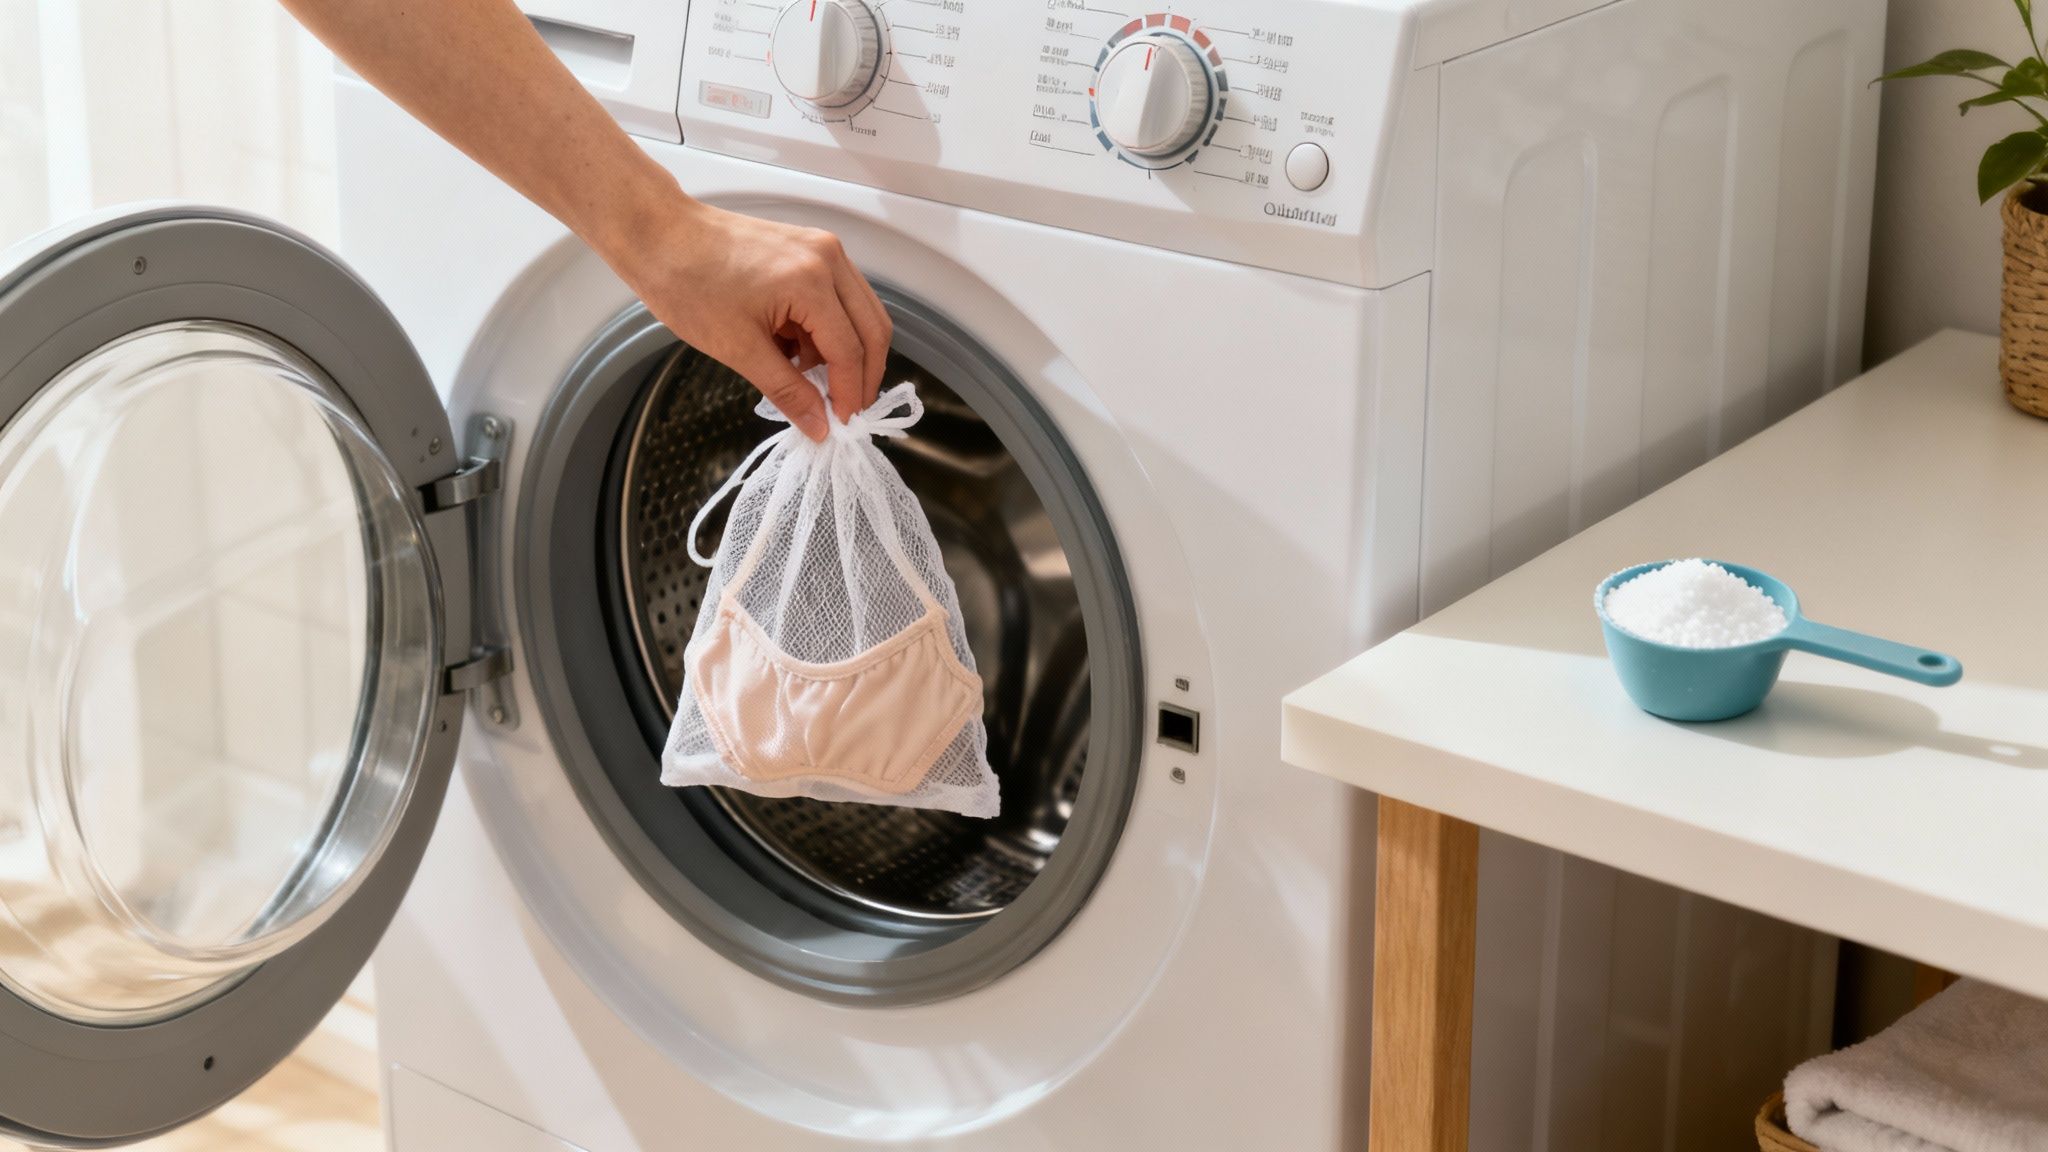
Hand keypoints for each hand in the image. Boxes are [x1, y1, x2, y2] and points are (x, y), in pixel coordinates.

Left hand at [618, 198, 890, 440]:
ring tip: (810, 381)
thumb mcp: (738, 349)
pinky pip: (837, 298)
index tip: (840, 425)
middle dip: (862, 375)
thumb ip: (787, 390)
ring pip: (860, 313)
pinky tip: (796, 351)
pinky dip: (826, 331)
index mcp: (811, 281)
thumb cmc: (686, 283)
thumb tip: (819, 426)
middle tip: (843, 410)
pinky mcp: (810, 250)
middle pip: (872, 328)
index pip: (851, 350)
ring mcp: (822, 249)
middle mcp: (828, 258)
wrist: (657, 234)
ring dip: (844, 353)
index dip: (850, 394)